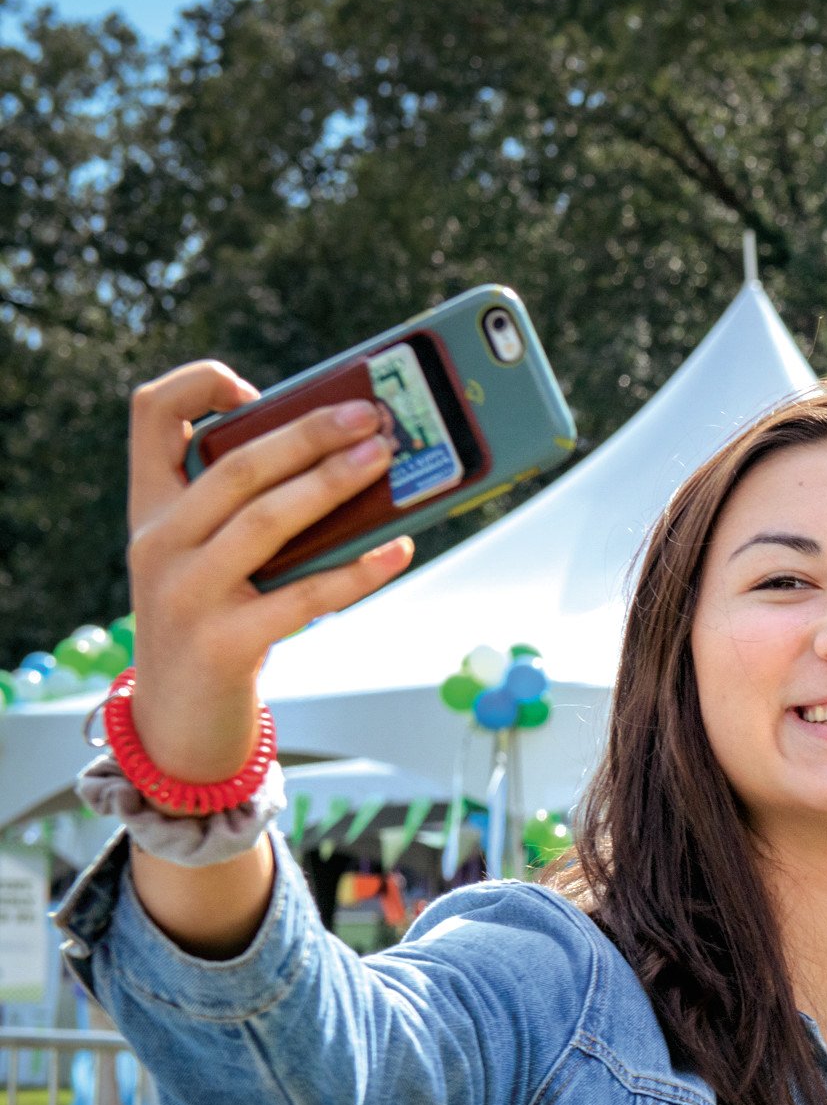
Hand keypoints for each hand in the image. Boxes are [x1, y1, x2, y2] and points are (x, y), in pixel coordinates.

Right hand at [126, 360, 411, 781]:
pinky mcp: (224, 644)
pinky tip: (398, 549)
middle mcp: (158, 543)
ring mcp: (185, 594)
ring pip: (265, 521)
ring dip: (333, 485)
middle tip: (371, 415)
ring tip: (385, 460)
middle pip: (233, 465)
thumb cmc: (215, 619)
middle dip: (307, 433)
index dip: (198, 385)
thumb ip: (250, 509)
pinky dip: (357, 571)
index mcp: (151, 507)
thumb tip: (351, 459)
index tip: (256, 389)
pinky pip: (303, 598)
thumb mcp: (210, 555)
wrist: (179, 719)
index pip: (150, 415)